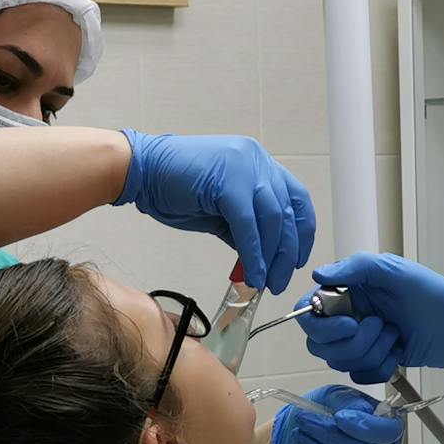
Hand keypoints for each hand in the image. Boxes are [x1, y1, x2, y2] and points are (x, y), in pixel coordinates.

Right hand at [115, 131, 314, 292]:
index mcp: (259, 163)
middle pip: (288, 214)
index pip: (297, 199)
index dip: (302, 233)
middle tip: (280, 281)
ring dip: (272, 258)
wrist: (141, 171)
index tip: (298, 258)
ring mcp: (245, 168)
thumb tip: (261, 260)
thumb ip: (245, 229)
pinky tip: (252, 275)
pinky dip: (253, 254)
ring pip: (273, 221)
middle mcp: (258, 160)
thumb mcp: (221, 210)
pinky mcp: (228, 182)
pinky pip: (249, 226)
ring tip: (265, 283)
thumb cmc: (176, 188)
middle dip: (287, 254)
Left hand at [270, 386, 402, 443]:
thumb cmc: (321, 415)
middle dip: (333, 437)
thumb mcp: (332, 397)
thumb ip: (348, 402)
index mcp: (386, 428)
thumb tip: (356, 413)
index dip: (365, 427)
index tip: (339, 418)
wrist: (298, 433)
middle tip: (308, 422)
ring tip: (302, 438)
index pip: (389, 433)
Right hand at [295, 253, 443, 382]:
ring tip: (395, 336)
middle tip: (381, 326)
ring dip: (371, 352)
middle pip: (319, 343)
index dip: (320, 324)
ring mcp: (360, 342)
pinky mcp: (373, 363)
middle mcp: (348, 317)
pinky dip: (380, 367)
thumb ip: (356, 268)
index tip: (349, 325)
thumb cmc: (433, 295)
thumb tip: (316, 273)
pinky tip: (398, 353)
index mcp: (348, 292)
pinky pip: (358, 376)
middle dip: (353, 341)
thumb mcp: (395, 272)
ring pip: (339, 361)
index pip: (309, 311)